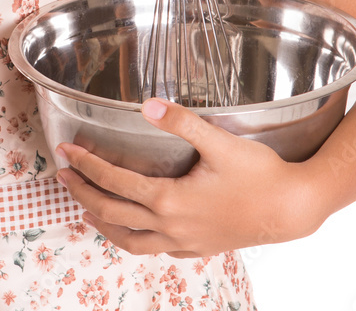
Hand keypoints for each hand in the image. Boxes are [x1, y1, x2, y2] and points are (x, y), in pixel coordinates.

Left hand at [55, 98, 323, 257]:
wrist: (292, 210)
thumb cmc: (259, 174)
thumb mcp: (219, 141)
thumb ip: (180, 122)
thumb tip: (145, 106)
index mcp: (170, 201)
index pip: (115, 183)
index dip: (87, 166)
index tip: (66, 151)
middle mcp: (171, 228)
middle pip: (112, 214)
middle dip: (83, 193)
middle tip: (63, 175)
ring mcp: (184, 243)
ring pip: (130, 241)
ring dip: (103, 223)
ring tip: (87, 207)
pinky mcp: (198, 248)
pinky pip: (154, 249)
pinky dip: (134, 238)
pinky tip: (136, 227)